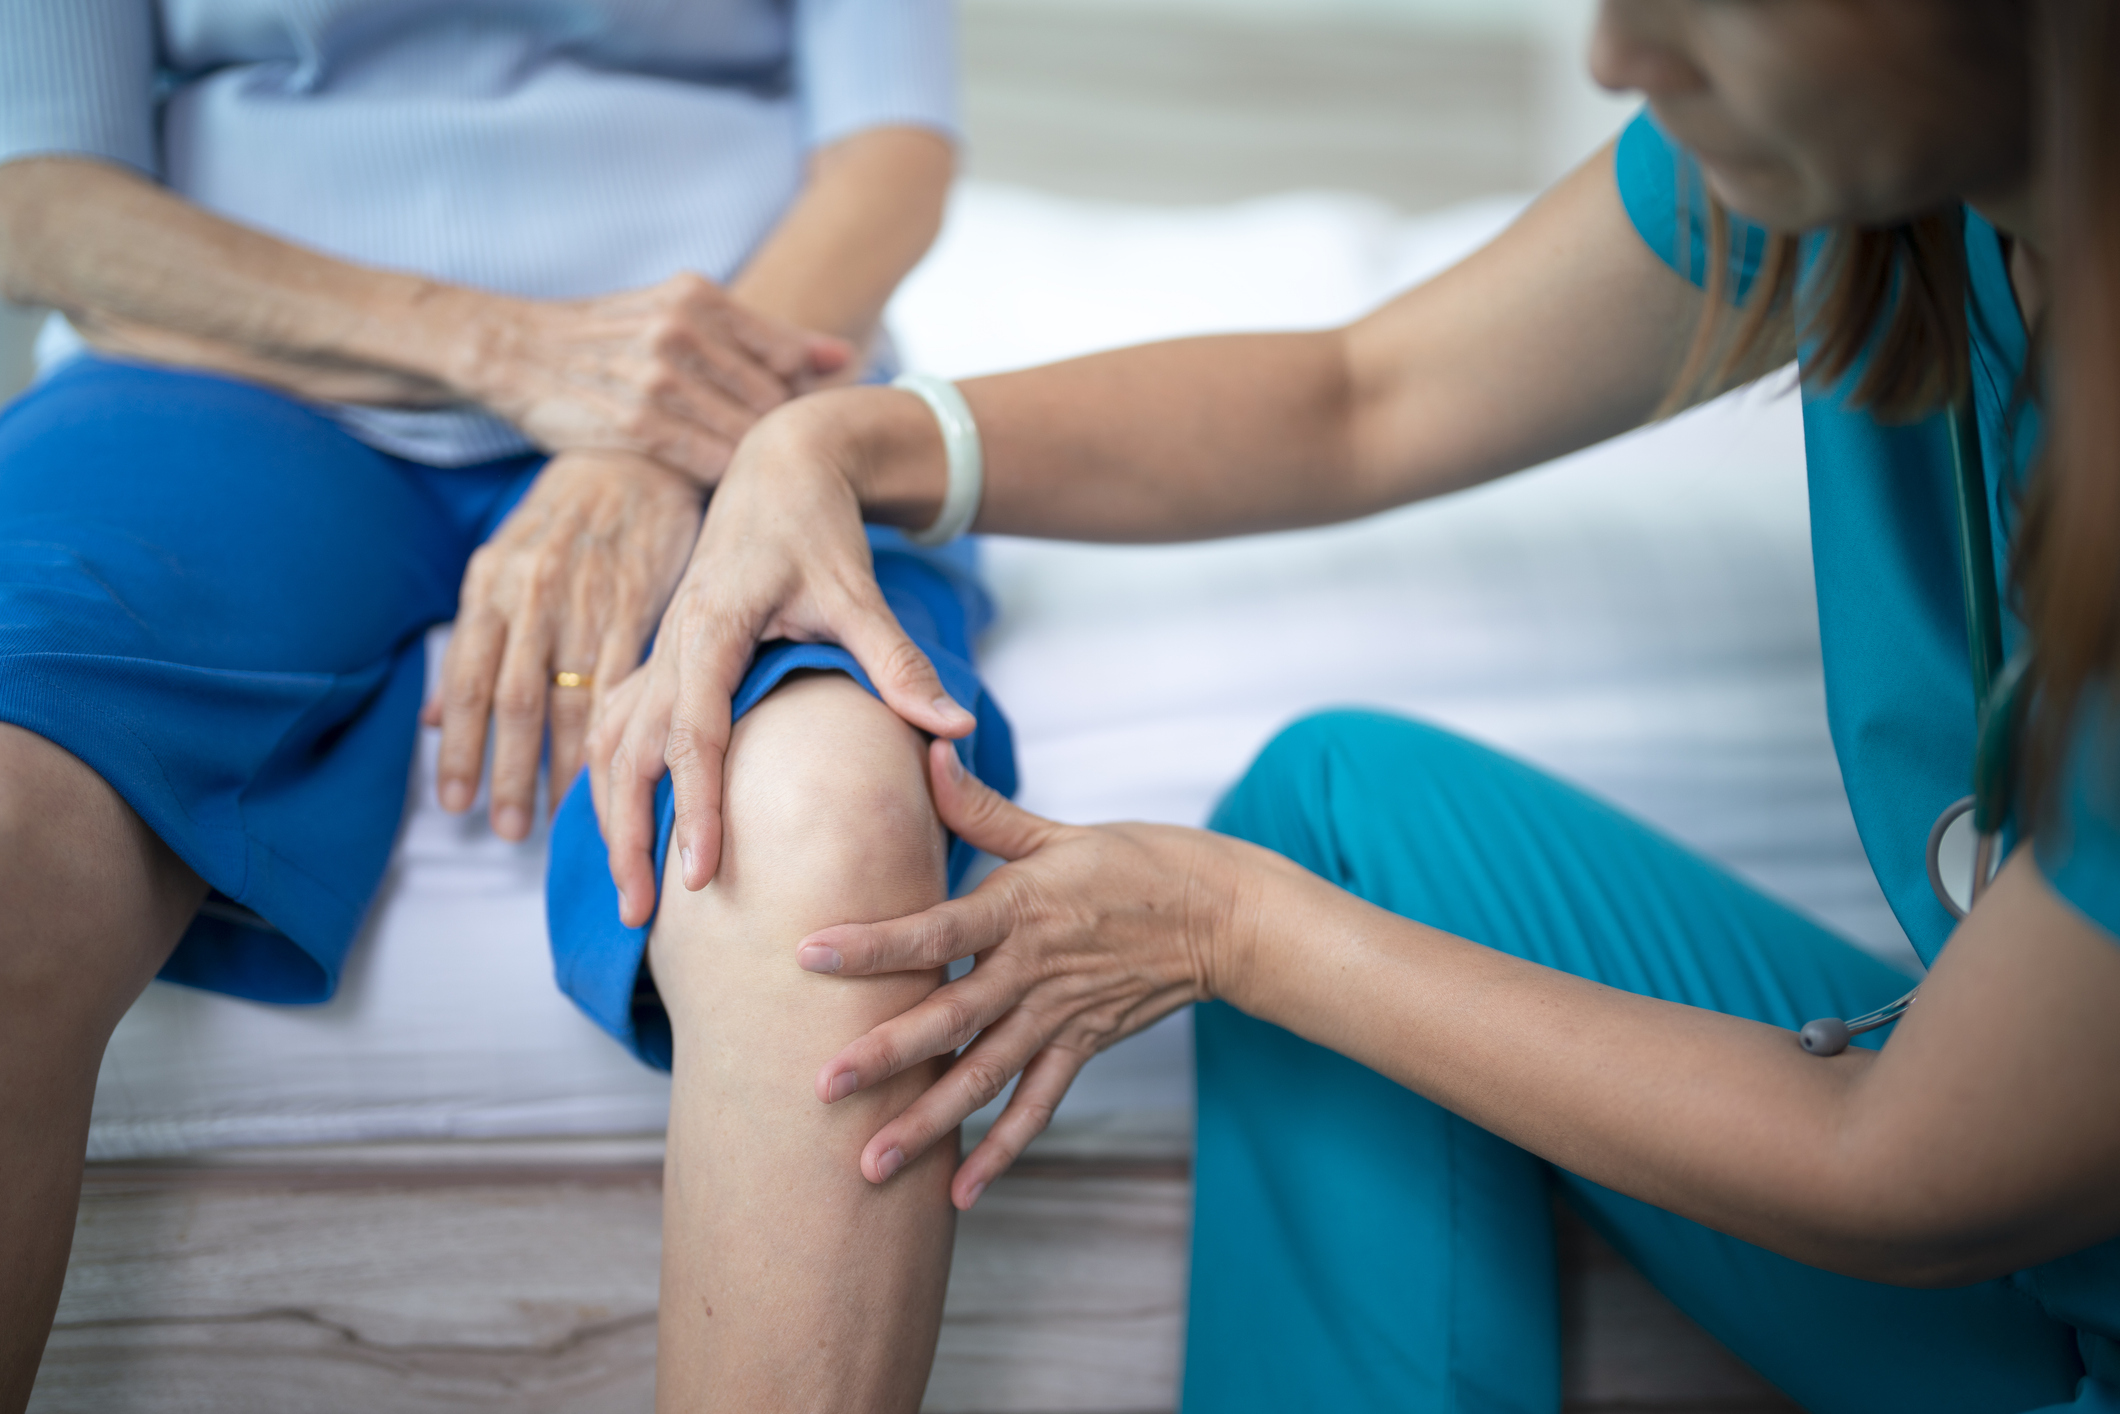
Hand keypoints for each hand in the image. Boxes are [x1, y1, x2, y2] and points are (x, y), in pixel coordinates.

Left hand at [426, 450, 703, 839]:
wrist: (633, 456)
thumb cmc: (562, 519)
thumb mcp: (501, 564)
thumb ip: (473, 644)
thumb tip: (432, 720)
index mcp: (491, 585)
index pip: (468, 681)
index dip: (463, 747)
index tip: (458, 805)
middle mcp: (533, 593)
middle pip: (516, 699)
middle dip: (509, 770)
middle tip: (508, 831)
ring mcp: (588, 598)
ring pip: (571, 696)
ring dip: (563, 764)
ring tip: (558, 818)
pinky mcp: (640, 601)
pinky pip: (623, 678)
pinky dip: (616, 728)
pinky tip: (615, 766)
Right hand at [458, 274, 856, 485]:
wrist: (516, 350)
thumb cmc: (611, 338)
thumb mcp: (684, 311)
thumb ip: (768, 335)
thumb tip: (847, 358)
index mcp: (699, 296)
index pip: (789, 358)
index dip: (799, 396)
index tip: (791, 417)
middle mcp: (682, 329)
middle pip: (772, 400)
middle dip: (780, 434)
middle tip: (779, 459)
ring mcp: (658, 377)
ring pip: (745, 433)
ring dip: (754, 461)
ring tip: (755, 476)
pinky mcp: (636, 423)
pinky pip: (708, 459)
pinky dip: (722, 474)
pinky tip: (720, 481)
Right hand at [584, 405, 975, 925]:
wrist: (778, 465)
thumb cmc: (816, 525)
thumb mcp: (860, 590)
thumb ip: (898, 665)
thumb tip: (955, 732)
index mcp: (710, 628)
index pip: (693, 733)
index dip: (694, 807)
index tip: (700, 875)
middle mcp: (668, 643)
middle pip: (628, 753)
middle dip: (629, 836)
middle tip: (643, 916)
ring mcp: (655, 651)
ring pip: (608, 745)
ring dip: (611, 820)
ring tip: (632, 897)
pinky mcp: (658, 658)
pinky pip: (616, 729)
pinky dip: (611, 785)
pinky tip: (623, 835)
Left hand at [796, 740, 1256, 1209]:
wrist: (1222, 916)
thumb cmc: (1137, 863)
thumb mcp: (1056, 831)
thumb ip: (982, 808)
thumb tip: (929, 751)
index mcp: (1019, 907)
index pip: (934, 928)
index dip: (874, 943)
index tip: (809, 954)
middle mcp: (1033, 968)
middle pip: (951, 1017)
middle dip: (885, 1055)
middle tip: (824, 1086)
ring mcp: (1059, 1014)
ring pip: (986, 1075)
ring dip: (930, 1121)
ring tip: (873, 1163)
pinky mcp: (1082, 1045)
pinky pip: (1038, 1105)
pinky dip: (1002, 1150)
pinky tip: (959, 1192)